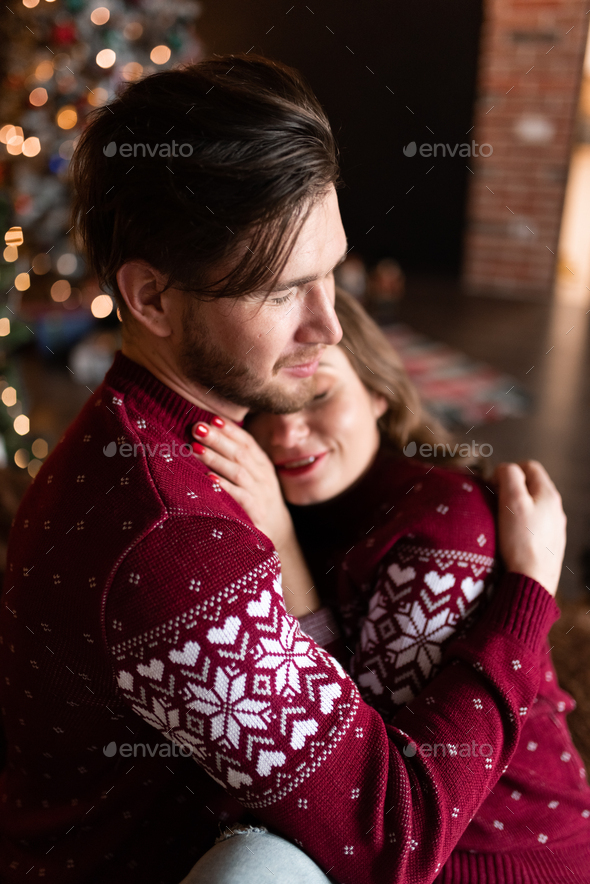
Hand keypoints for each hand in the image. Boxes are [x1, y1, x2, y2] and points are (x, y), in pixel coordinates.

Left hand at [191, 417, 293, 551]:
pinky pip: (241, 498)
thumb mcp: (252, 475)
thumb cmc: (256, 499)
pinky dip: (225, 487)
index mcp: (262, 464)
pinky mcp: (256, 514)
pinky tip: (209, 479)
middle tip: (197, 427)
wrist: (277, 532)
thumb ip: (237, 458)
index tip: (211, 418)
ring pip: (238, 472)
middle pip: (240, 453)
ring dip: (216, 459)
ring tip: (195, 448)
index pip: (247, 442)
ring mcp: (261, 495)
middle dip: (218, 439)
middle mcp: (263, 477)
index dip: (230, 430)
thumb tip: (209, 433)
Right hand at [493, 460, 565, 597]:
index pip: (529, 466)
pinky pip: (535, 524)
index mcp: (548, 493)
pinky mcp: (550, 544)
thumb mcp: (512, 501)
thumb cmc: (521, 540)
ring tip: (501, 520)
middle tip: (495, 501)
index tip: (493, 485)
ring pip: (533, 505)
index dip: (507, 470)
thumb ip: (508, 476)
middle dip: (511, 488)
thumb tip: (504, 468)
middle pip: (532, 485)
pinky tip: (512, 537)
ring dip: (516, 506)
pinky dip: (522, 523)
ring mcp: (555, 527)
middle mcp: (556, 508)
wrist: (533, 580)